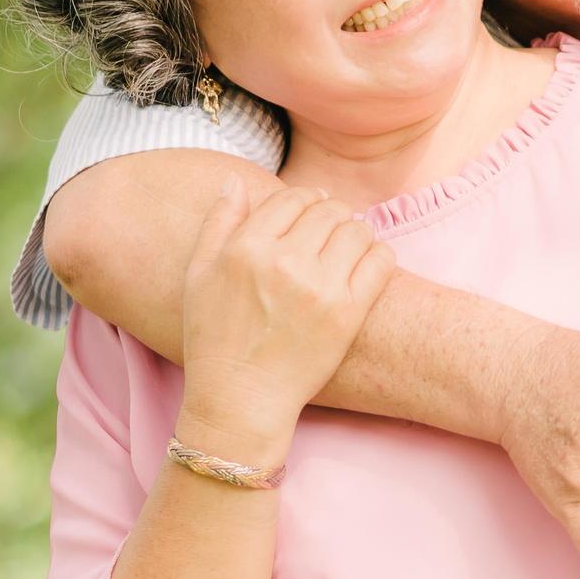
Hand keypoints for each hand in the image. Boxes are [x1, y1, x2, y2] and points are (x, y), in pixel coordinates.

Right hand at [178, 179, 395, 451]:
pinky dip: (378, 256)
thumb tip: (235, 179)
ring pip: (358, 230)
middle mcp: (284, 262)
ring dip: (356, 234)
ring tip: (347, 249)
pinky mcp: (348, 313)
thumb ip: (219, 222)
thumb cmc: (214, 338)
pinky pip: (380, 261)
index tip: (311, 211)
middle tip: (332, 231)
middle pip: (329, 210)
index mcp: (245, 249)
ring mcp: (319, 288)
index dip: (306, 199)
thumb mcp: (199, 275)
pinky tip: (366, 266)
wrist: (240, 399)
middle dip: (333, 215)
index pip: (292, 197)